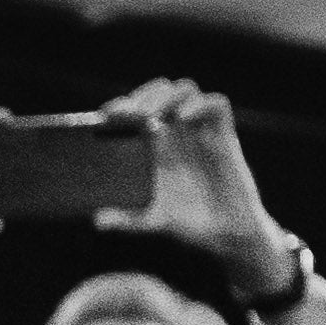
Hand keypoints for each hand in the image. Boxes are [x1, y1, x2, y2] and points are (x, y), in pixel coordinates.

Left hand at [87, 79, 301, 304]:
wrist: (228, 234)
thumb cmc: (191, 224)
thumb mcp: (153, 220)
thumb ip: (127, 219)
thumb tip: (97, 220)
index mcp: (157, 146)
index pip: (139, 110)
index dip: (123, 106)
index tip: (105, 115)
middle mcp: (178, 134)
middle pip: (161, 92)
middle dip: (142, 95)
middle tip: (126, 114)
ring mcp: (201, 132)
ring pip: (186, 90)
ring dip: (166, 96)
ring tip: (149, 115)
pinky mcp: (225, 137)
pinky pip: (218, 105)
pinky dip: (200, 105)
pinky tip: (183, 118)